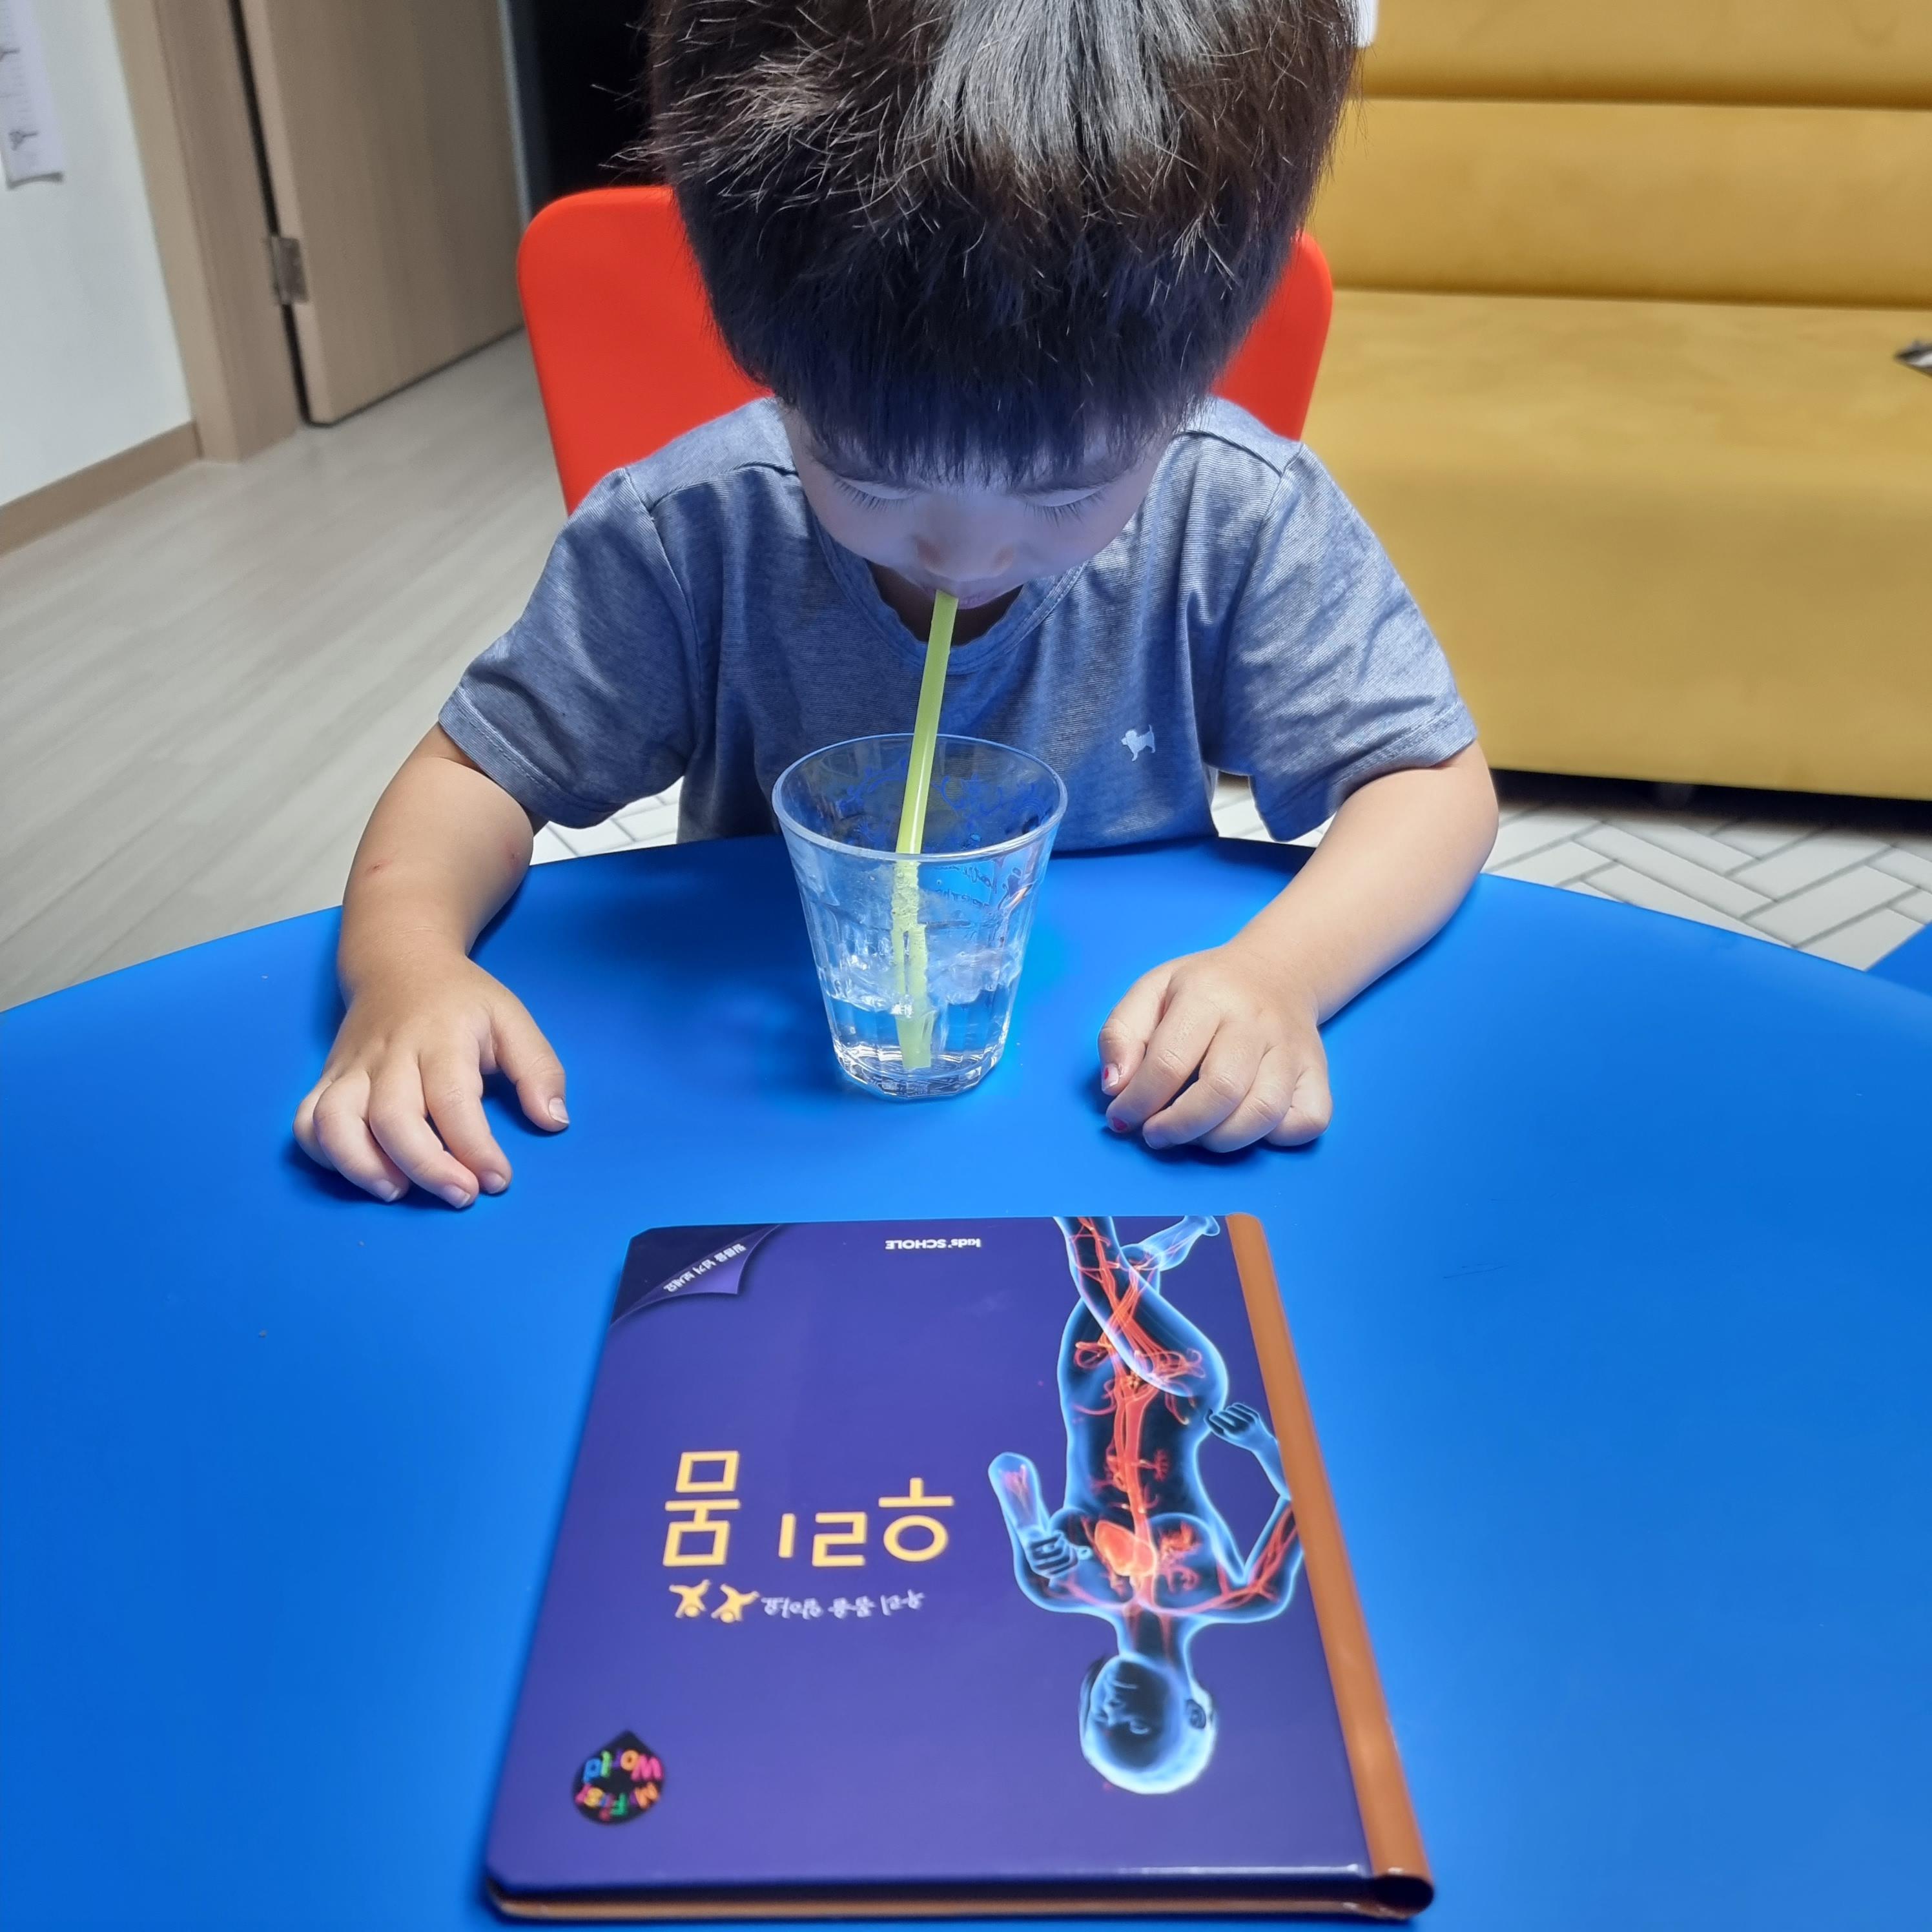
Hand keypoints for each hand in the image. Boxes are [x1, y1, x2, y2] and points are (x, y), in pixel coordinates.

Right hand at [294, 954, 566, 1205]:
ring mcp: (351, 1068)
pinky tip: (360, 1171)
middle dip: (425, 1166)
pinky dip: (323, 1153)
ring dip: (361, 1165)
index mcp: (441, 1037)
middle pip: (391, 1116)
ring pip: (334, 1120)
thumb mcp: (512, 1019)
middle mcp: (389, 1054)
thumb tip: (553, 1121)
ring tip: (397, 1192)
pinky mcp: (328, 1079)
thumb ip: (538, 1069)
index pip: (452, 1099)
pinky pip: (306, 1120)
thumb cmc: (463, 1001)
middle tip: (461, 1195)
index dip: (475, 1148)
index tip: (497, 1180)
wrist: (399, 961)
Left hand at [1022, 1530, 1079, 1577]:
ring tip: (1062, 1538)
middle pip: (1063, 1559)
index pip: (1065, 1568)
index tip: (1074, 1548)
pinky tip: (1057, 1533)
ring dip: (1063, 1541)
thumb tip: (1086, 1553)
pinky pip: (1050, 1540)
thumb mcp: (1058, 1552)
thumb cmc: (1046, 1545)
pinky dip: (1057, 1535)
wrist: (1028, 1533)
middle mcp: (1038, 1568)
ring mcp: (1032, 1558)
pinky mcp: (1030, 1546)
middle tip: (1067, 1541)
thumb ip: (1069, 1555)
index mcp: (1046, 1573)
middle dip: (1069, 1548)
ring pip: (1058, 1551)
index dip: (1073, 1558)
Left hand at [1099, 941, 1330, 1151]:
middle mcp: (1255, 1022)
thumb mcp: (1150, 992)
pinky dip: (1276, 1138)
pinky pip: (1308, 1121)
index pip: (1169, 1061)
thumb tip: (1114, 1088)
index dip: (1138, 1102)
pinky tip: (1247, 1125)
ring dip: (1221, 1139)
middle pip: (1221, 1091)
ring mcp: (1292, 1049)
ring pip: (1264, 1113)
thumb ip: (1119, 1035)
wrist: (1276, 971)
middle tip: (1156, 1134)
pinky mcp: (1318, 1073)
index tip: (1121, 1118)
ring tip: (1196, 1134)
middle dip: (1179, 1127)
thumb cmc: (1203, 990)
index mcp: (1207, 996)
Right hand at [1209, 1402, 1288, 1496]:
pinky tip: (1233, 1412)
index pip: (1217, 1419)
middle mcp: (1243, 1426)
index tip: (1212, 1418)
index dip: (1212, 1417)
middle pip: (1224, 1413)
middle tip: (1220, 1417)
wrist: (1260, 1442)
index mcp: (1234, 1433)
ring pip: (1231, 1408)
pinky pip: (1238, 1406)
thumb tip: (1209, 1410)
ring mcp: (1250, 1419)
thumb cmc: (1238, 1439)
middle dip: (1220, 1414)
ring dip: (1226, 1410)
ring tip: (1227, 1416)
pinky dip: (1233, 1408)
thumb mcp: (1224, 1435)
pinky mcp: (1254, 1414)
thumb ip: (1211, 1425)